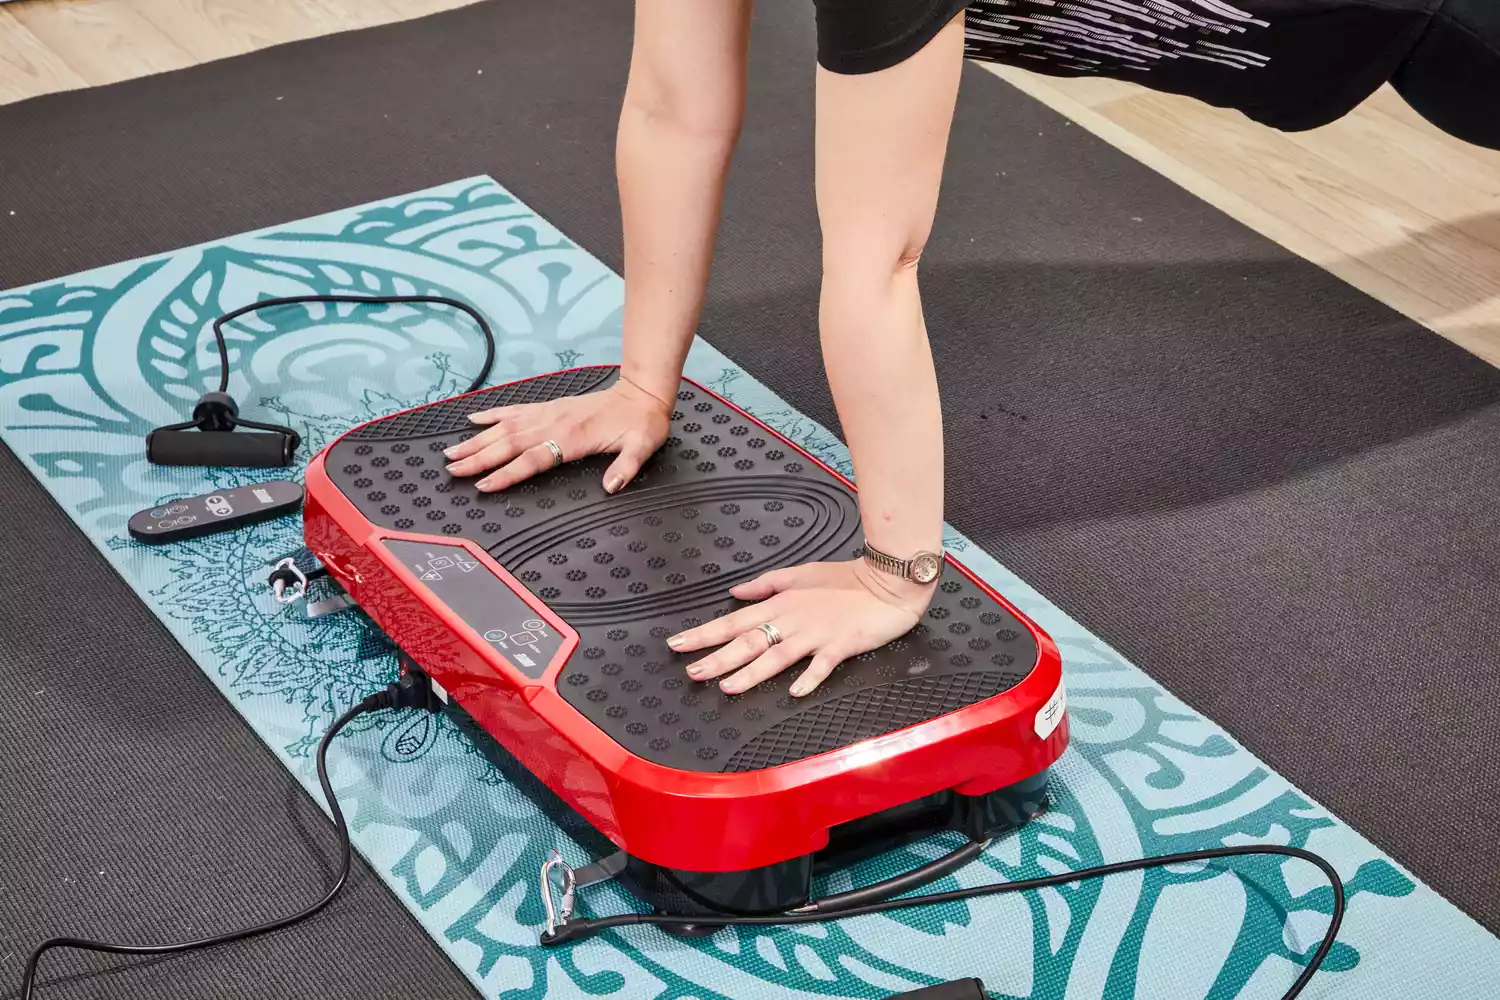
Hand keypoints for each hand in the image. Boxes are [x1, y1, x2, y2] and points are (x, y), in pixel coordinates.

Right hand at [443, 378, 672, 492]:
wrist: (642, 393)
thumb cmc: (642, 423)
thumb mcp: (642, 447)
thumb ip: (627, 467)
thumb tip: (612, 486)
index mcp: (572, 438)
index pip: (532, 460)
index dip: (506, 474)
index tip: (483, 485)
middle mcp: (554, 424)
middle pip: (508, 444)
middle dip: (478, 458)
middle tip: (452, 469)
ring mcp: (548, 413)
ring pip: (505, 427)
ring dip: (477, 440)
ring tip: (452, 451)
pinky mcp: (549, 406)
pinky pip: (514, 410)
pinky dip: (492, 414)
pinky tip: (473, 419)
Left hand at [667, 560, 933, 696]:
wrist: (887, 582)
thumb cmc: (846, 579)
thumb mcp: (800, 573)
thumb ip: (766, 584)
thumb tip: (736, 591)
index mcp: (781, 603)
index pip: (735, 621)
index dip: (705, 633)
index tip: (678, 643)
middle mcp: (793, 619)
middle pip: (748, 641)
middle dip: (717, 657)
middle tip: (691, 671)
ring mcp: (816, 634)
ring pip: (777, 655)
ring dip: (751, 672)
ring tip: (727, 687)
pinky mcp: (841, 645)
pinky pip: (822, 665)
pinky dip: (808, 678)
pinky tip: (794, 691)